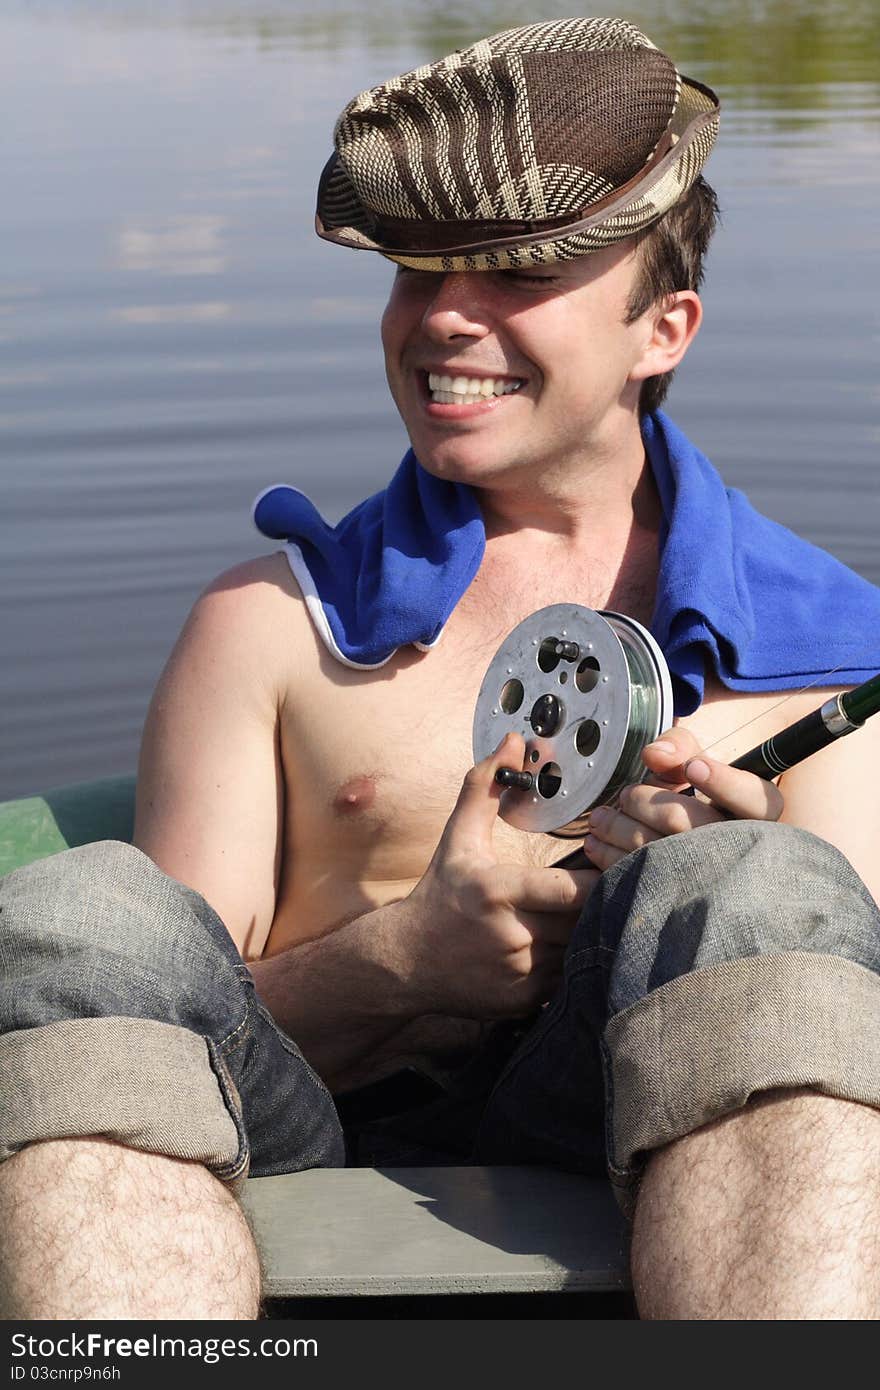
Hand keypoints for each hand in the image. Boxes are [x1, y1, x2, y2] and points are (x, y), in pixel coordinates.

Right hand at [398, 732, 598, 1018]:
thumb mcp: (458, 838)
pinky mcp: (526, 1000)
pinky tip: (575, 945)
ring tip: (603, 913)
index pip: (568, 890)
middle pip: (582, 921)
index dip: (598, 881)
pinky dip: (577, 962)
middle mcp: (510, 936)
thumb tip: (514, 741)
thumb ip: (485, 787)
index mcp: (496, 891)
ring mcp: (519, 973)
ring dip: (592, 933)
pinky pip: (570, 978)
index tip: (611, 866)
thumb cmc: (440, 893)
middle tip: (622, 886)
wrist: (406, 962)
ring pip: (581, 951)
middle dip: (603, 905)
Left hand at [582, 724, 783, 870]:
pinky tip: (597, 844)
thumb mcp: (698, 764)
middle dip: (645, 803)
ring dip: (619, 829)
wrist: (685, 854)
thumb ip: (680, 747)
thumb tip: (654, 756)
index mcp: (757, 813)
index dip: (724, 783)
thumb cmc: (695, 802)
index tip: (694, 768)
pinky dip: (611, 857)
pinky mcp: (680, 899)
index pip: (756, 799)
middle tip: (625, 796)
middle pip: (690, 823)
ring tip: (600, 818)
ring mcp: (711, 880)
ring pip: (660, 853)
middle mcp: (740, 848)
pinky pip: (641, 879)